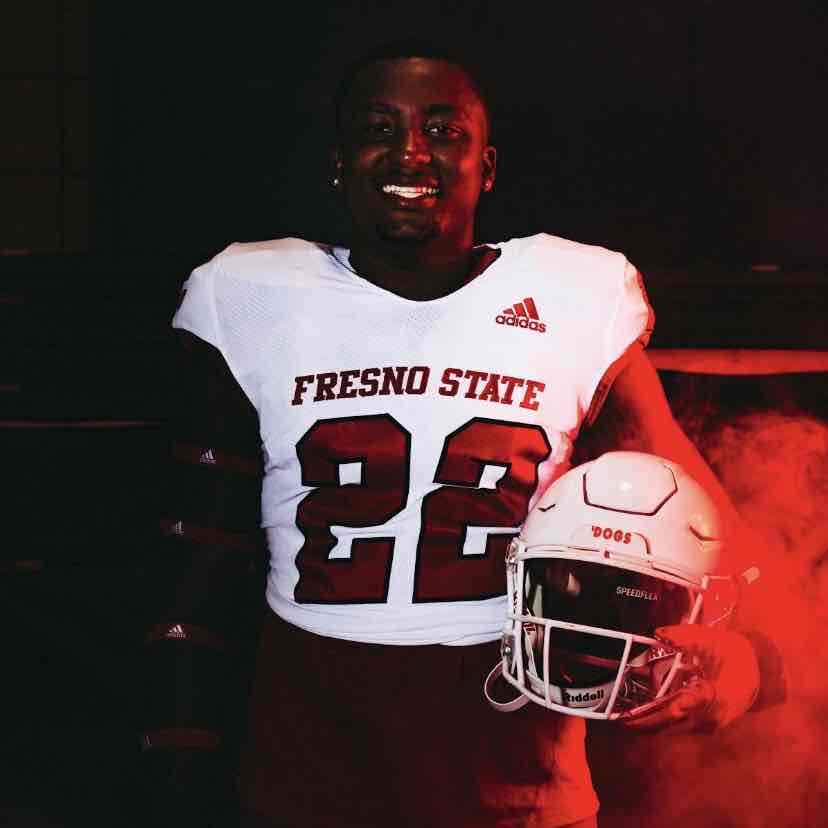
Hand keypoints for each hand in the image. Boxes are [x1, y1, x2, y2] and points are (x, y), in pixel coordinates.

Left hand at [621, 625, 759, 731]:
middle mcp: (711, 716)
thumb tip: (659, 632)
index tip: (638, 714)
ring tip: (622, 718)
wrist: (756, 670)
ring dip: (649, 724)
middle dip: (644, 722)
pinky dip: (658, 721)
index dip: (662, 711)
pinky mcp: (703, 725)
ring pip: (673, 728)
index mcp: (716, 696)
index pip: (686, 706)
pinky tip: (638, 715)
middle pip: (672, 723)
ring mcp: (707, 724)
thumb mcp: (710, 640)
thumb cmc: (730, 653)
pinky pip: (677, 727)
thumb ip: (684, 636)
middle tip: (618, 718)